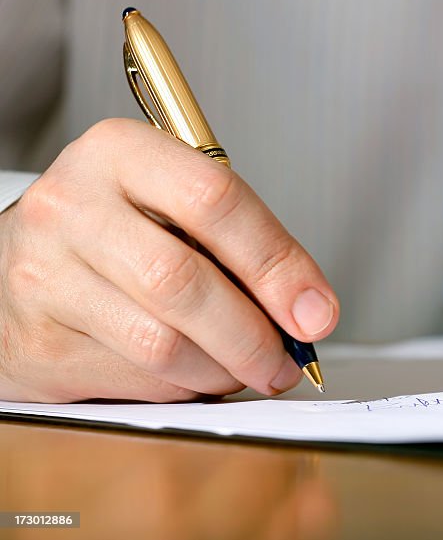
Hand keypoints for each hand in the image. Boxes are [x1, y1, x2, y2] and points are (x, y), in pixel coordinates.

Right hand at [0, 118, 338, 401]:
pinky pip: (135, 380)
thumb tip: (308, 309)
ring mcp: (44, 276)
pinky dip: (184, 387)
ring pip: (161, 343)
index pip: (215, 200)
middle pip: (184, 281)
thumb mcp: (170, 202)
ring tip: (246, 368)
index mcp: (119, 153)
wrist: (12, 263)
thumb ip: (239, 241)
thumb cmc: (113, 229)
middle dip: (254, 335)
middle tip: (287, 359)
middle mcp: (72, 207)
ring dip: (223, 369)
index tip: (315, 311)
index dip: (277, 264)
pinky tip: (195, 373)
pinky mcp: (36, 343)